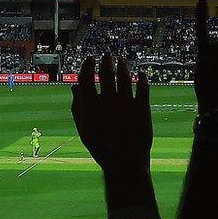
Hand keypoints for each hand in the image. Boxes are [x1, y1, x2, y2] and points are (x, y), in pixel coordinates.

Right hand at [71, 56, 151, 177]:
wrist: (125, 163)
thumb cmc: (101, 147)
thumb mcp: (84, 129)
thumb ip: (77, 107)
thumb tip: (74, 87)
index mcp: (90, 106)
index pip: (86, 78)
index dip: (87, 66)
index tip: (90, 59)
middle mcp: (108, 101)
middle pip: (106, 73)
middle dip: (106, 61)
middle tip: (107, 55)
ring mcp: (126, 103)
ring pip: (124, 76)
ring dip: (122, 66)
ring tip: (121, 61)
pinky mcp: (142, 108)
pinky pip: (143, 87)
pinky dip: (141, 78)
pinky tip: (140, 73)